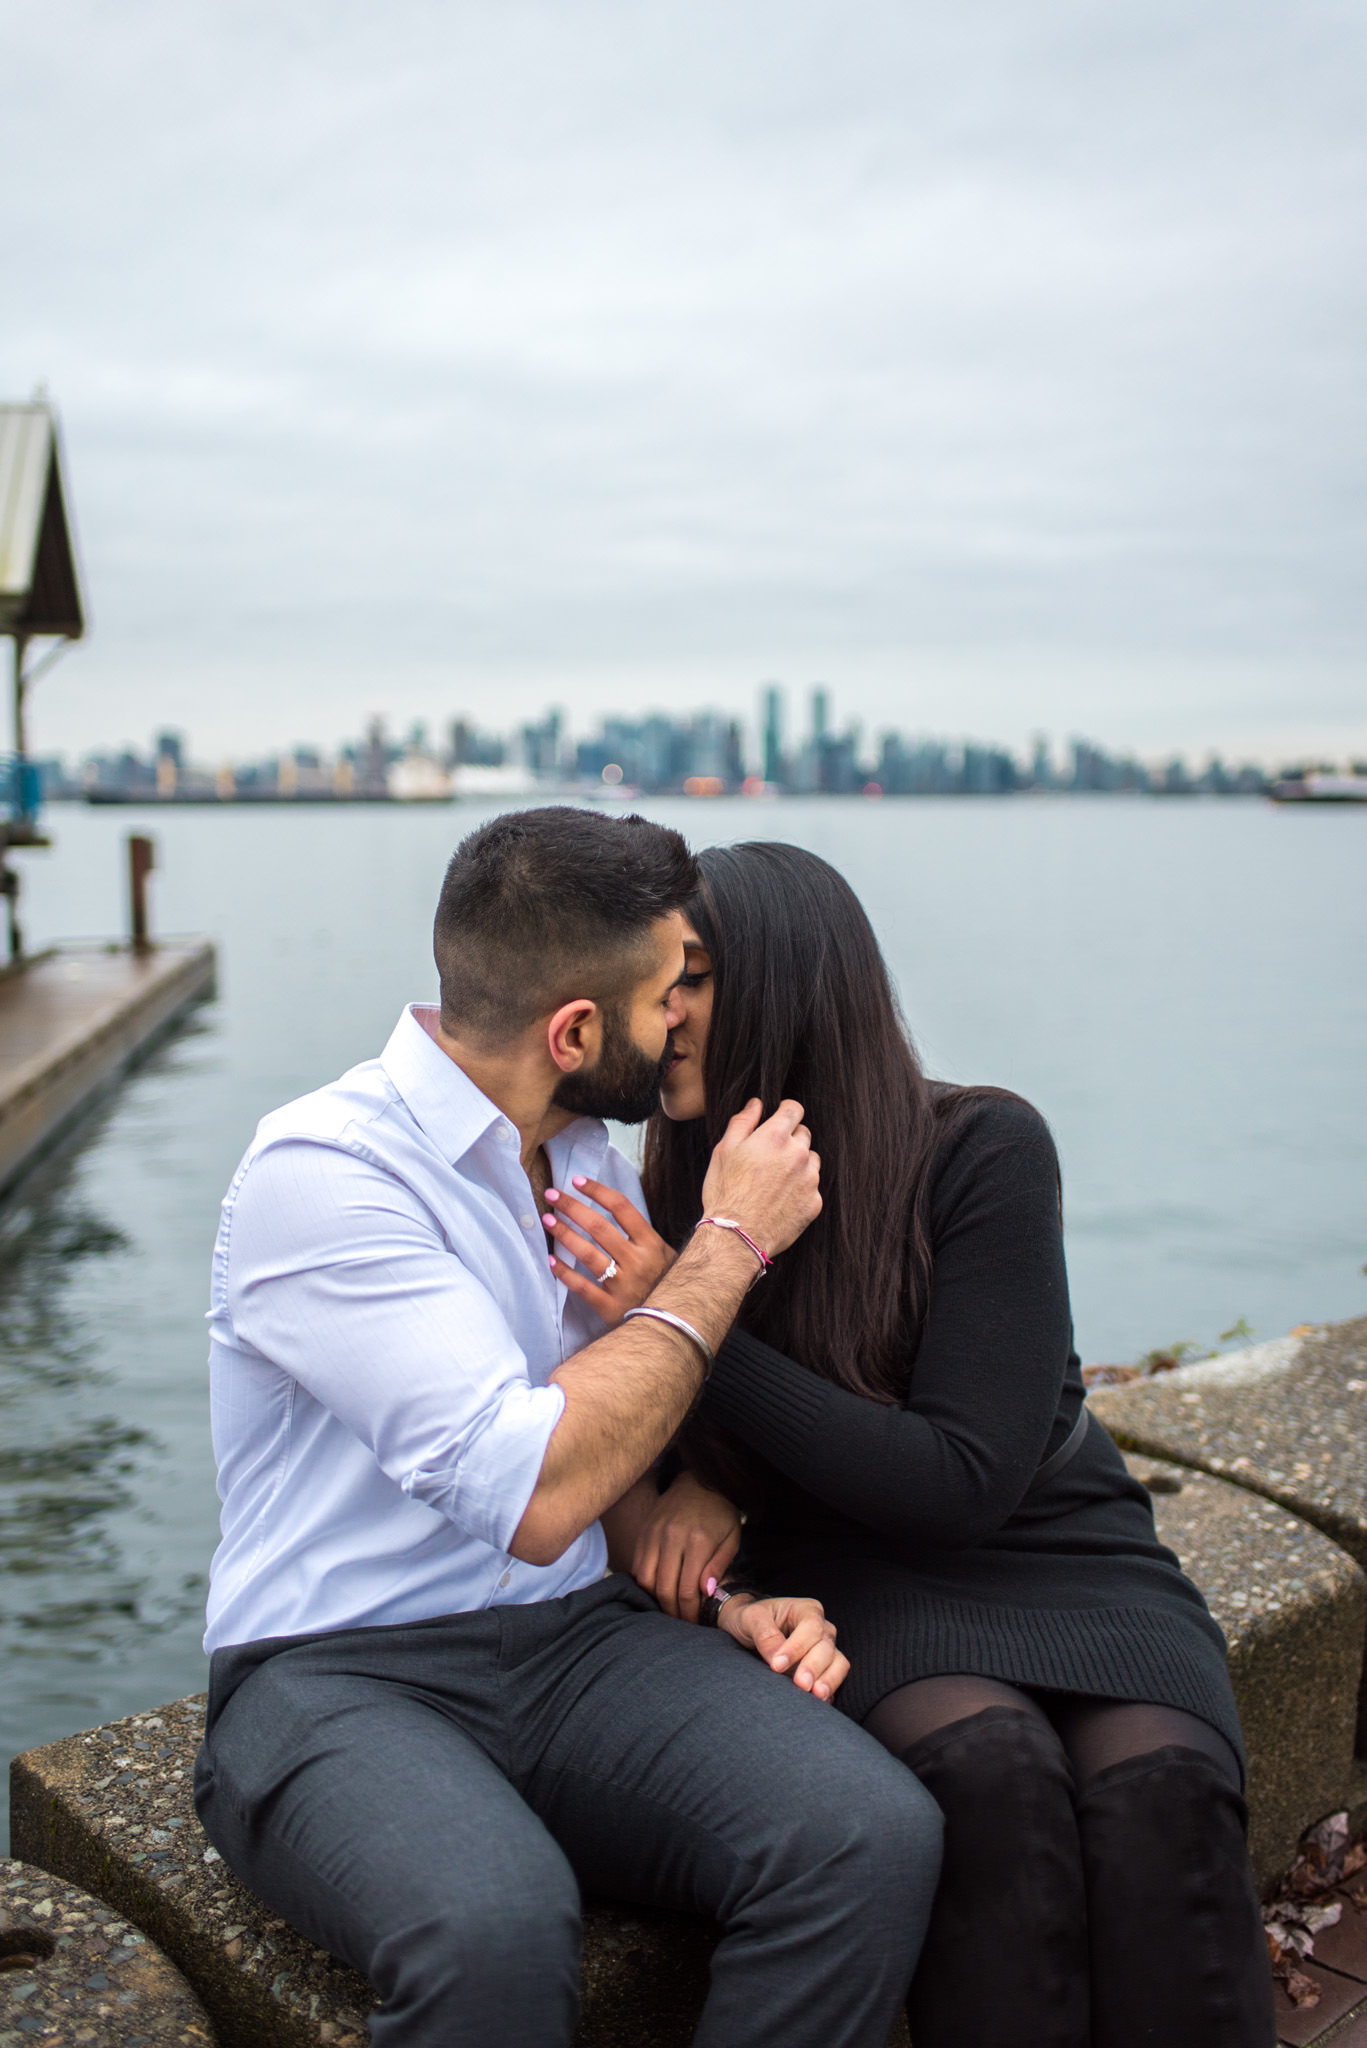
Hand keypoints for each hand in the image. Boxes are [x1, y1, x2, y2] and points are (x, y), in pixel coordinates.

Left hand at [544, 1179, 676, 1325]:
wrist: (676, 1325)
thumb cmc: (666, 1285)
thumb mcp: (666, 1255)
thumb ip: (644, 1236)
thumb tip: (614, 1209)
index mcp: (651, 1244)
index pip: (621, 1208)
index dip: (597, 1191)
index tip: (577, 1181)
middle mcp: (637, 1261)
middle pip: (599, 1226)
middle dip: (572, 1207)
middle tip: (551, 1195)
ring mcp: (623, 1285)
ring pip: (588, 1254)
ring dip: (564, 1234)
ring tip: (547, 1220)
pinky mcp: (611, 1308)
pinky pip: (583, 1288)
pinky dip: (565, 1274)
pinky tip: (551, 1261)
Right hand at [632, 1471, 743, 1622]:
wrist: (700, 1480)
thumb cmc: (721, 1512)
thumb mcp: (732, 1538)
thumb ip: (719, 1565)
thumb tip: (705, 1592)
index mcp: (698, 1542)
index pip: (688, 1590)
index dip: (689, 1613)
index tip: (694, 1623)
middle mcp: (672, 1538)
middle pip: (664, 1589)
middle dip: (672, 1612)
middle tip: (680, 1622)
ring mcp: (654, 1533)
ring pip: (646, 1580)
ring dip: (655, 1599)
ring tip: (668, 1607)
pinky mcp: (644, 1531)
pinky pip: (637, 1565)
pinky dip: (644, 1582)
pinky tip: (656, 1588)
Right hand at [700, 1100, 820, 1259]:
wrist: (736, 1237)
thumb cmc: (725, 1193)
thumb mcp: (724, 1151)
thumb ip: (743, 1122)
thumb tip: (756, 1104)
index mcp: (776, 1137)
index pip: (794, 1109)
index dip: (785, 1112)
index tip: (779, 1119)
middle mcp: (798, 1154)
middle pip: (803, 1134)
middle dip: (789, 1140)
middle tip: (768, 1157)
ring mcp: (810, 1179)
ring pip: (811, 1160)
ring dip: (798, 1163)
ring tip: (774, 1180)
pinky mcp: (814, 1202)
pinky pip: (812, 1187)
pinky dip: (801, 1189)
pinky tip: (781, 1199)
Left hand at [720, 1595, 847, 1701]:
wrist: (751, 1630)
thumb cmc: (753, 1620)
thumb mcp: (752, 1618)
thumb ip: (764, 1635)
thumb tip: (777, 1661)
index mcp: (807, 1610)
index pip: (811, 1627)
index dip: (797, 1647)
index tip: (777, 1665)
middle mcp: (822, 1629)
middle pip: (826, 1647)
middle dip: (814, 1667)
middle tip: (800, 1684)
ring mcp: (826, 1650)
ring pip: (838, 1664)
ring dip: (829, 1680)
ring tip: (817, 1695)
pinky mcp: (825, 1670)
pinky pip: (835, 1681)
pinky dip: (829, 1691)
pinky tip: (817, 1703)